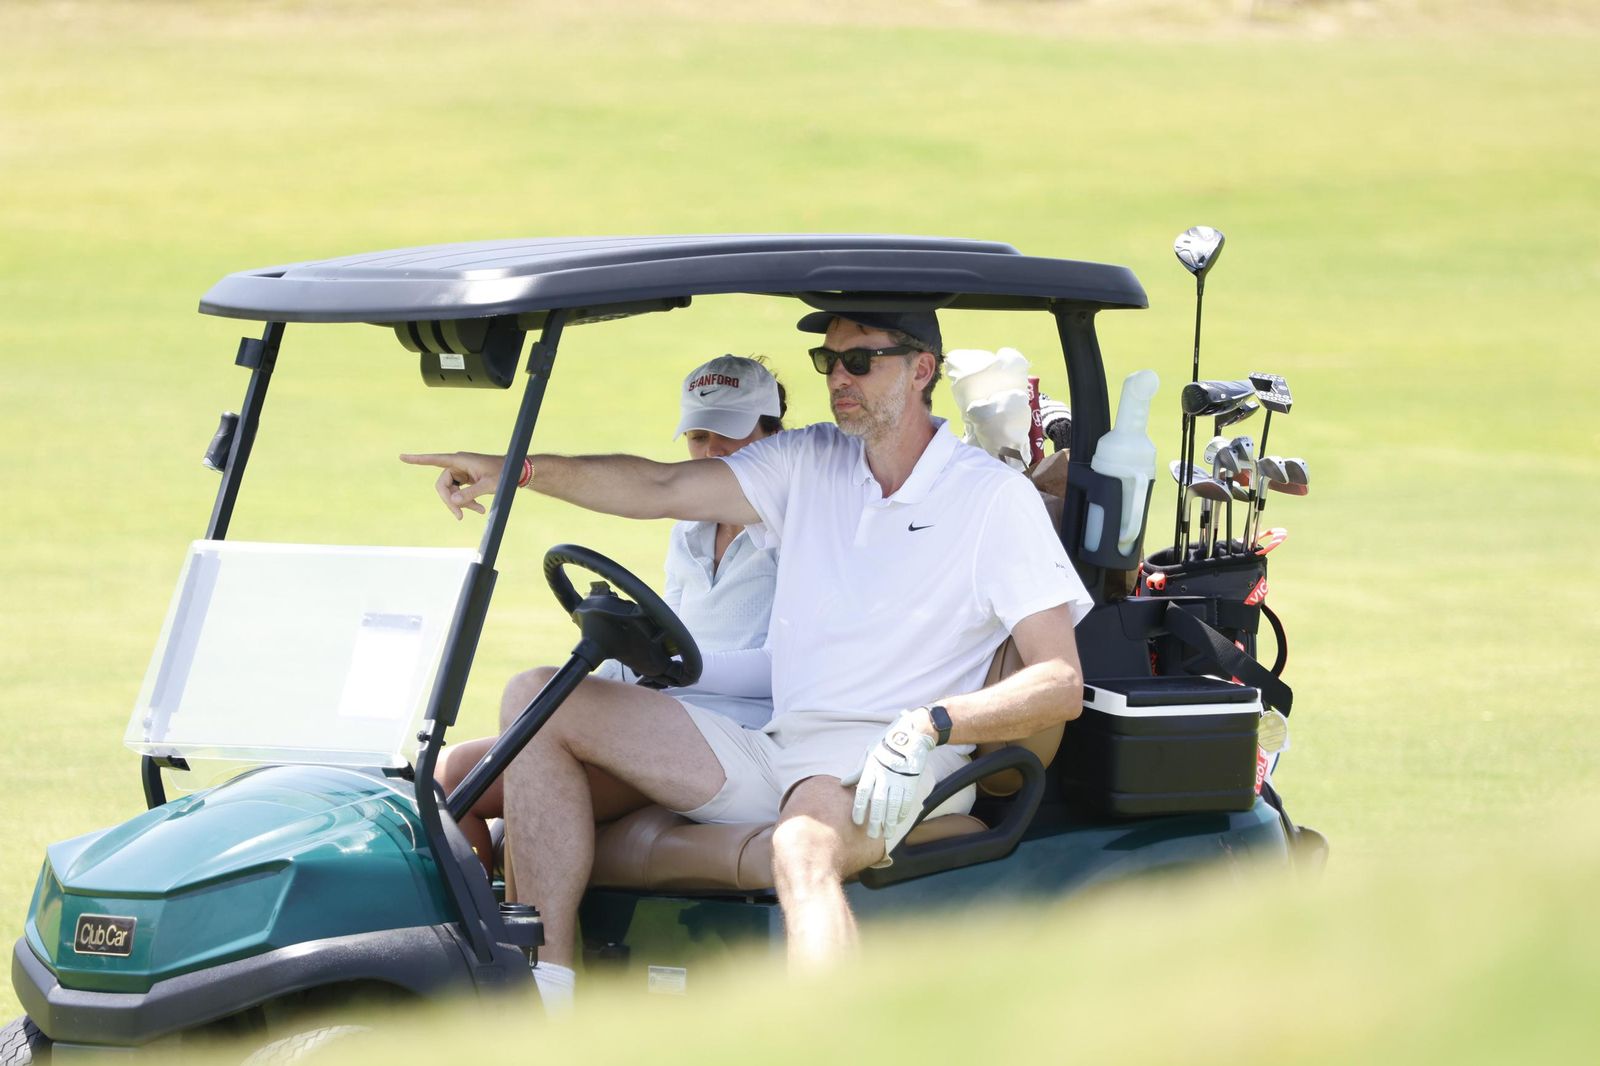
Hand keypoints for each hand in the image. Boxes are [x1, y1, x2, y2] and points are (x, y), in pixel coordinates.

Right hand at [399, 451, 506, 519]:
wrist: (516, 472)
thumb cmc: (503, 474)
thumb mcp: (488, 486)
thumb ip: (470, 494)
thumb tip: (452, 502)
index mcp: (460, 460)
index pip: (434, 459)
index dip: (418, 459)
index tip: (402, 457)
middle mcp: (457, 464)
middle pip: (442, 485)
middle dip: (450, 501)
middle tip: (460, 517)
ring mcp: (461, 472)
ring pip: (451, 491)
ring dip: (461, 503)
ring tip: (479, 511)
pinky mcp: (466, 479)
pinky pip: (459, 492)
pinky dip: (467, 502)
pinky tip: (479, 509)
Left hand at [841, 710, 936, 840]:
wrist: (911, 734)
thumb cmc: (886, 744)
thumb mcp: (869, 753)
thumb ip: (859, 771)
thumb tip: (844, 783)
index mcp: (872, 768)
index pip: (863, 792)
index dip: (859, 808)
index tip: (857, 821)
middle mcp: (885, 775)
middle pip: (879, 802)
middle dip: (875, 820)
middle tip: (872, 835)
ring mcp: (900, 779)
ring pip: (894, 804)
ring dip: (891, 821)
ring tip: (888, 834)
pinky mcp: (912, 780)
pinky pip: (907, 799)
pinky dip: (903, 811)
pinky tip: (900, 820)